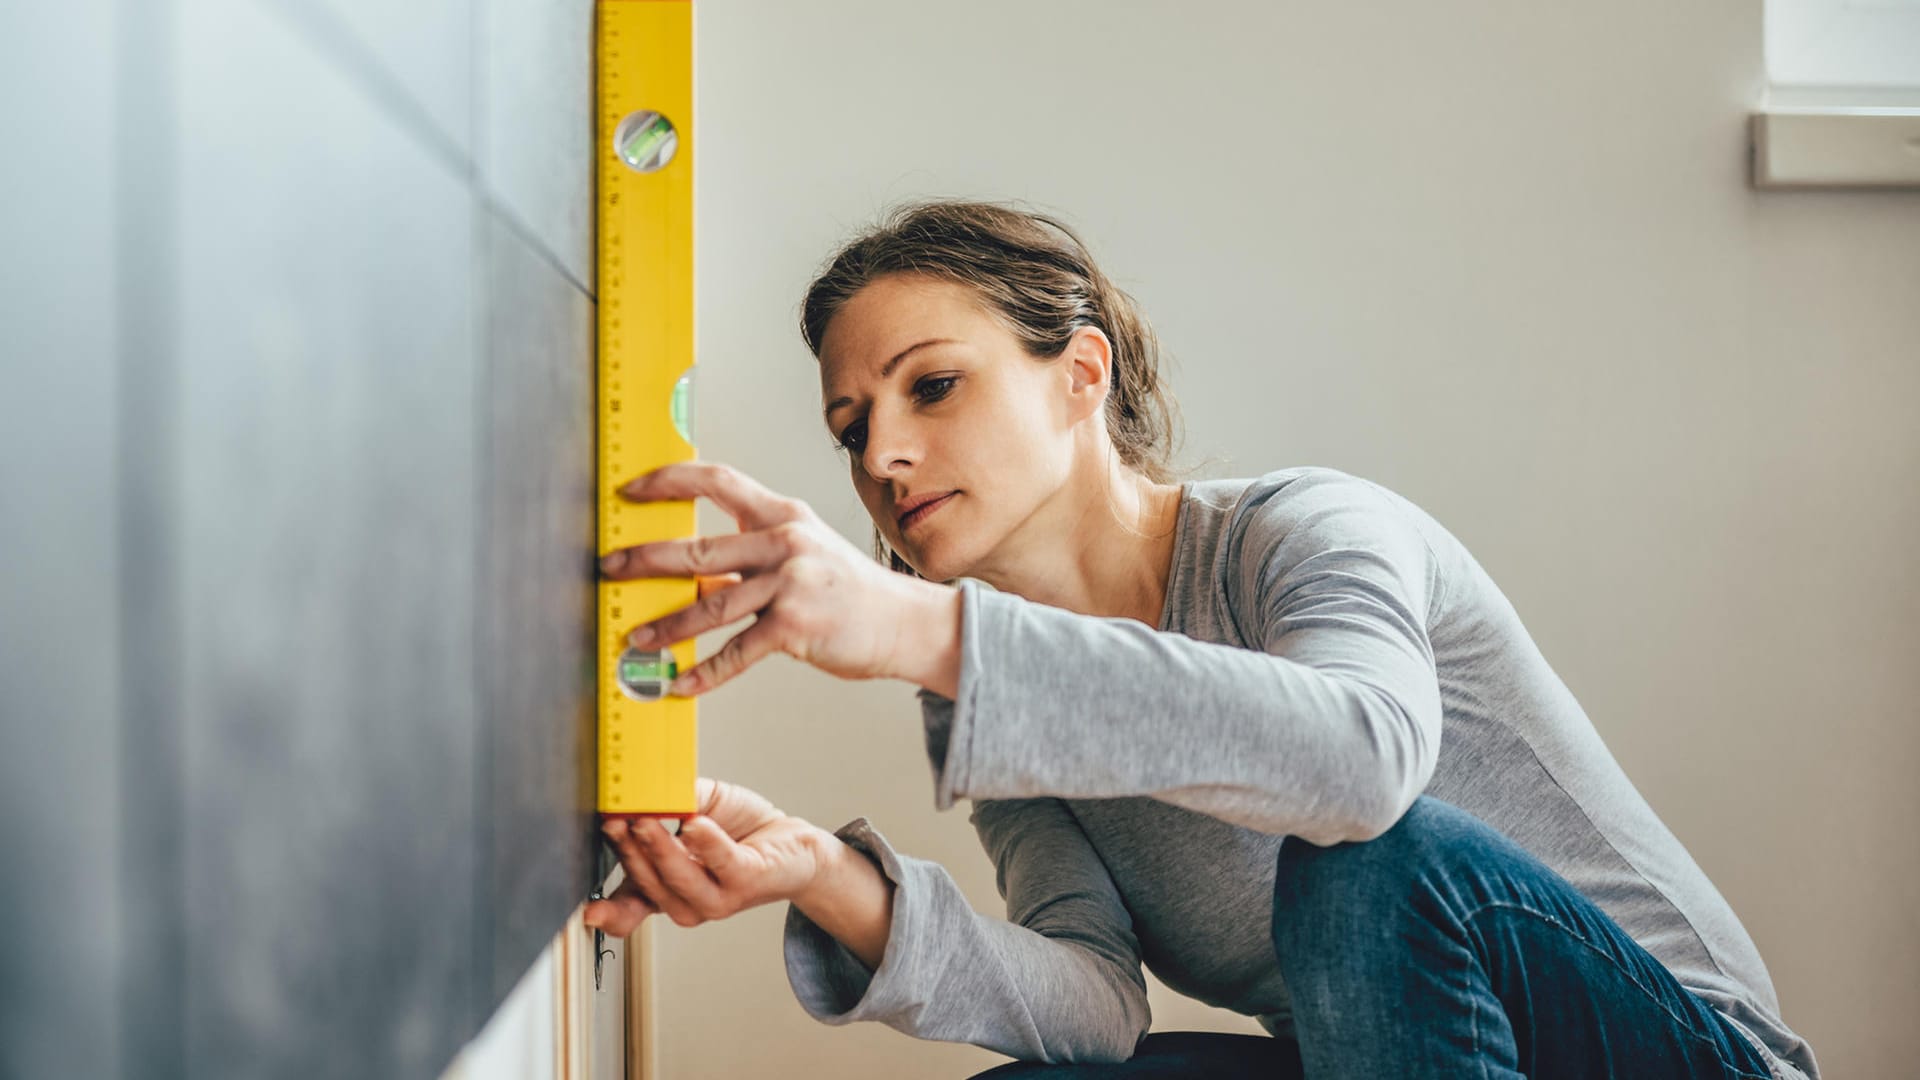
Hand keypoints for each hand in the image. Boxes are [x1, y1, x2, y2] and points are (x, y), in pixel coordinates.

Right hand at [584, 777, 824, 934]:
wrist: (789, 843)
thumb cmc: (736, 830)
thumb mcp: (691, 811)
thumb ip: (664, 803)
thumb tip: (639, 787)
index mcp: (663, 887)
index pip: (627, 907)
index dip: (607, 913)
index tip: (587, 912)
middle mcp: (685, 901)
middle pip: (647, 882)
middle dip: (628, 850)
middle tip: (615, 819)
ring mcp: (716, 897)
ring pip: (678, 878)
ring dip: (660, 848)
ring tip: (646, 818)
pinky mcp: (746, 882)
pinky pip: (722, 864)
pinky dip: (706, 843)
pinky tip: (695, 824)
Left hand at [600, 460, 956, 696]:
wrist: (904, 623)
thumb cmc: (848, 592)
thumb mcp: (805, 553)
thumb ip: (754, 554)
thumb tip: (692, 573)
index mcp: (783, 515)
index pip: (717, 481)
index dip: (668, 480)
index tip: (631, 489)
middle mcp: (785, 542)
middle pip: (699, 548)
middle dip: (645, 560)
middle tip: (609, 568)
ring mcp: (790, 584)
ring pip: (710, 606)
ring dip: (667, 626)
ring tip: (638, 638)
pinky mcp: (795, 627)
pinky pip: (737, 652)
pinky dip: (704, 672)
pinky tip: (680, 683)